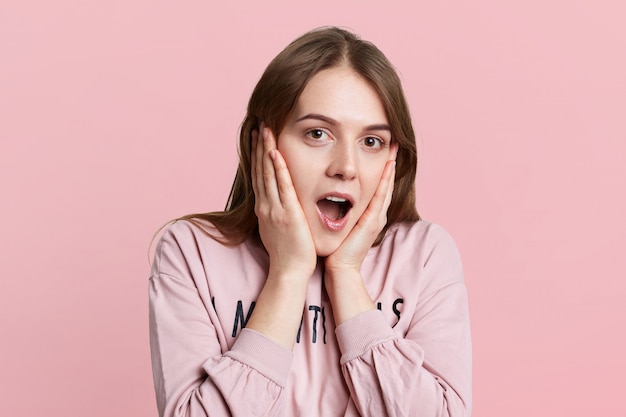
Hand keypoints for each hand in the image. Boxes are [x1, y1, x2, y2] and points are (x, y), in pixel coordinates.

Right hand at [252, 124, 316, 278]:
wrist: (289, 271)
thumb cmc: (289, 253)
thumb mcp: (278, 228)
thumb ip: (277, 213)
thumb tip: (277, 203)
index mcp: (264, 208)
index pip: (259, 176)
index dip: (257, 156)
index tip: (258, 138)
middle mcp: (265, 206)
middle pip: (260, 170)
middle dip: (258, 146)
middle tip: (259, 125)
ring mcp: (274, 209)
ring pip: (267, 173)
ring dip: (265, 150)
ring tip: (265, 130)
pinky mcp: (287, 213)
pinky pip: (281, 186)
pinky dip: (277, 168)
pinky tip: (274, 152)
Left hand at [325, 144, 397, 273]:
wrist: (340, 269)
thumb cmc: (337, 249)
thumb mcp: (340, 225)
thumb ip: (341, 212)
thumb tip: (332, 199)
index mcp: (368, 214)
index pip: (377, 186)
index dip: (381, 169)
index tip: (381, 150)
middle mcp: (376, 214)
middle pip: (385, 183)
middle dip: (389, 163)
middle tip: (392, 142)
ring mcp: (377, 217)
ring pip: (386, 186)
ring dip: (390, 167)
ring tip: (393, 148)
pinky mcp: (373, 221)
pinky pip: (381, 196)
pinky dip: (385, 181)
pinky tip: (387, 167)